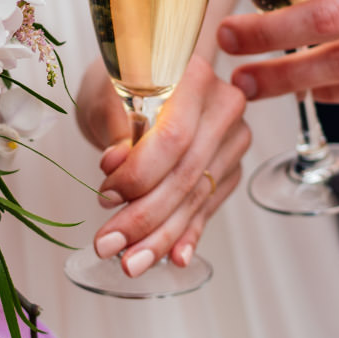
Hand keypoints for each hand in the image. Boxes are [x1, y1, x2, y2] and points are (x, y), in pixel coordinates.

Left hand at [77, 57, 250, 275]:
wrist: (151, 77)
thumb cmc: (124, 80)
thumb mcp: (108, 93)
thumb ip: (116, 126)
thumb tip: (115, 162)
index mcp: (194, 75)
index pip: (173, 137)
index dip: (139, 175)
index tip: (105, 196)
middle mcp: (223, 106)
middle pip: (186, 174)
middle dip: (145, 218)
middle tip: (109, 246)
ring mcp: (233, 138)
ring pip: (196, 196)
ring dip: (161, 236)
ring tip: (131, 262)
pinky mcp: (230, 165)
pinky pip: (208, 205)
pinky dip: (187, 233)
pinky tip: (175, 257)